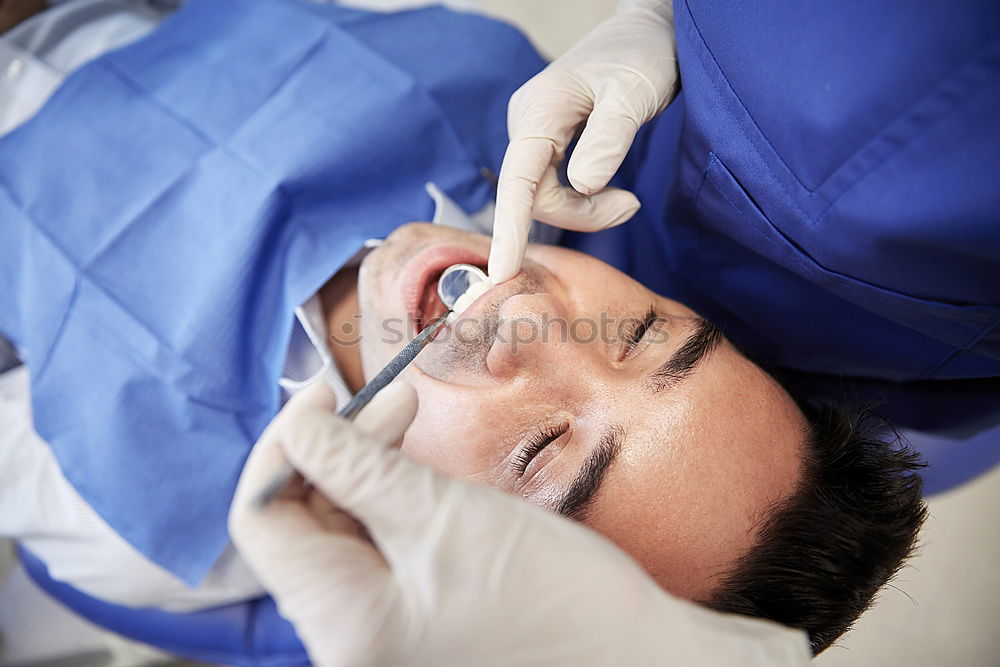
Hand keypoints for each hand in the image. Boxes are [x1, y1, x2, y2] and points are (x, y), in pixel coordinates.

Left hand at [229, 381, 809, 666]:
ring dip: (365, 468)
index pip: (263, 518)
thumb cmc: (555, 597)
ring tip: (412, 421)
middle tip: (396, 399)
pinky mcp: (411, 622)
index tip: (328, 391)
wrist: (635, 660)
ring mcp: (378, 635)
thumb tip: (300, 424)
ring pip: (340, 532)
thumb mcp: (445, 515)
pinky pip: (376, 552)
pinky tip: (420, 468)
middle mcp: (344, 639)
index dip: (285, 443)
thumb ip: (357, 468)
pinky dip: (390, 501)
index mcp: (340, 622)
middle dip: (335, 448)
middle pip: (301, 523)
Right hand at [489, 0, 680, 282]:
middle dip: (581, 215)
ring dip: (586, 211)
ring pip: (544, 196)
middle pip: (533, 197)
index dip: (509, 229)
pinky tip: (614, 192)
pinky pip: (552, 187)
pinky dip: (584, 200)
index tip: (502, 273)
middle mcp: (526, 124)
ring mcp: (534, 134)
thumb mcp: (634, 94)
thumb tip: (583, 186)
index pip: (517, 180)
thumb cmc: (642, 55)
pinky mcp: (546, 143)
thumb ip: (608, 140)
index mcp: (540, 111)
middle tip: (632, 206)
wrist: (646, 31)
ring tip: (630, 200)